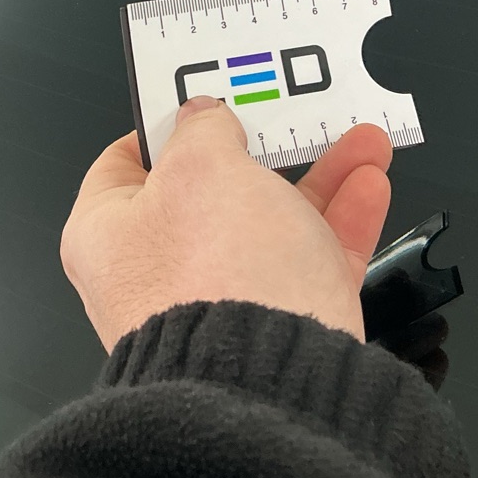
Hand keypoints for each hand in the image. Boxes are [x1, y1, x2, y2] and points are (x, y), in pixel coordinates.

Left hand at [61, 96, 393, 350]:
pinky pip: (310, 258)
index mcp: (108, 234)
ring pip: (272, 221)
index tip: (205, 95)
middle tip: (289, 114)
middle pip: (212, 190)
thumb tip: (204, 115)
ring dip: (319, 175)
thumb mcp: (201, 167)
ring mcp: (220, 299)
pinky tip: (369, 184)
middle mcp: (157, 272)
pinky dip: (342, 219)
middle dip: (263, 147)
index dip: (166, 123)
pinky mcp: (276, 323)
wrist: (270, 381)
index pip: (126, 162)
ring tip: (358, 140)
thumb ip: (203, 129)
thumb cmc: (214, 278)